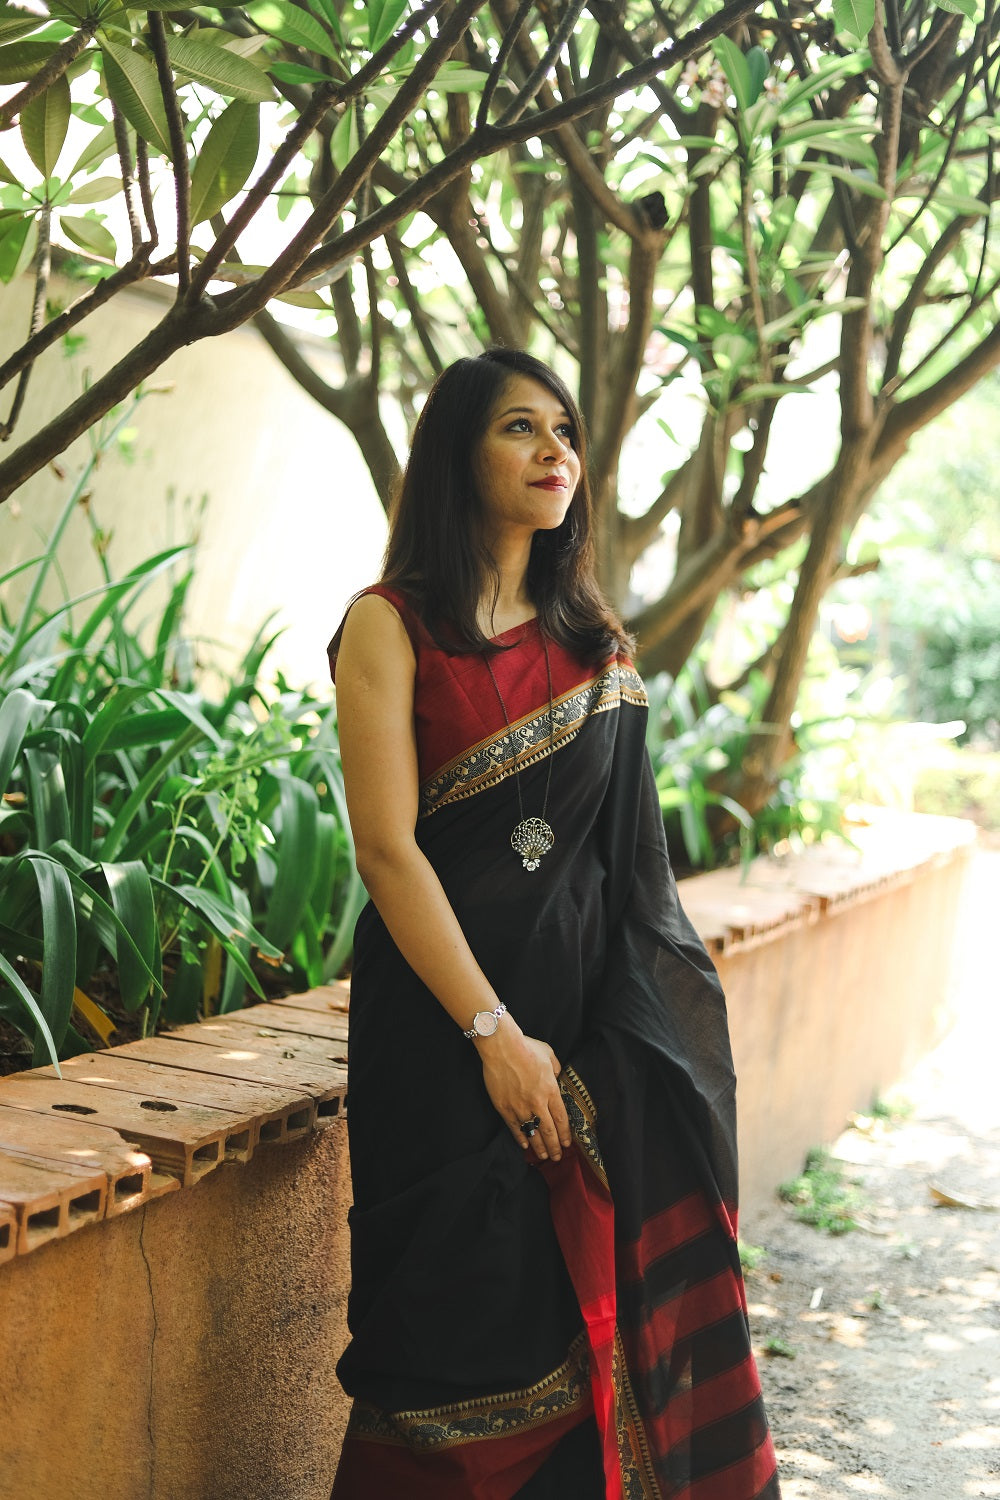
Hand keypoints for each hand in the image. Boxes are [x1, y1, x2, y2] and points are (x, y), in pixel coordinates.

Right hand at [477, 1017, 571, 1162]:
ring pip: (532, 1133)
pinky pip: (515, 1128)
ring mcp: (520, 1107)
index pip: (561, 1118)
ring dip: (539, 1147)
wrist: (502, 1048)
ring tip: (543, 1157)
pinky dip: (521, 1138)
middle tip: (557, 1157)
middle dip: (554, 1147)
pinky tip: (525, 1146)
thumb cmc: (526, 1048)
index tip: (567, 1143)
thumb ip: (556, 1069)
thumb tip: (557, 1077)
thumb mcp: (549, 1055)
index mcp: (550, 1090)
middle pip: (549, 1131)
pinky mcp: (505, 1108)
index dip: (564, 1134)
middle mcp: (537, 1102)